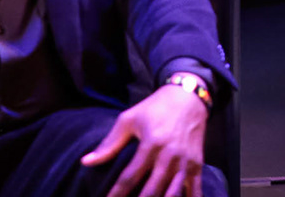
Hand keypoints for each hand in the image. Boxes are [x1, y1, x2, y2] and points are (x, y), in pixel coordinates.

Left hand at [81, 83, 208, 196]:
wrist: (188, 96)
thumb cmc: (155, 108)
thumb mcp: (130, 119)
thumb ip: (109, 143)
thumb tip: (86, 162)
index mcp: (151, 144)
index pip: (129, 178)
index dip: (116, 194)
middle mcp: (169, 156)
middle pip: (151, 191)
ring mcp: (185, 162)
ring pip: (172, 194)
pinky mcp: (197, 164)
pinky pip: (195, 190)